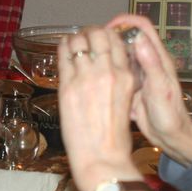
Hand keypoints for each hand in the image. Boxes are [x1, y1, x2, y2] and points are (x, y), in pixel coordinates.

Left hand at [57, 24, 141, 190]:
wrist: (101, 158)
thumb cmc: (116, 137)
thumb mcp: (128, 102)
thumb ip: (121, 81)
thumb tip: (110, 67)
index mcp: (127, 77)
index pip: (118, 41)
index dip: (107, 34)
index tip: (100, 37)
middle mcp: (108, 72)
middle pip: (99, 34)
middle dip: (91, 32)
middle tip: (85, 37)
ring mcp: (87, 78)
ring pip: (79, 41)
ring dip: (76, 38)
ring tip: (73, 43)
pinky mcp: (68, 87)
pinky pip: (63, 55)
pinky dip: (63, 47)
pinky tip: (63, 48)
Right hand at [105, 15, 191, 165]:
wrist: (170, 136)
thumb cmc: (170, 114)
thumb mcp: (160, 88)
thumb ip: (151, 63)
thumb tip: (138, 39)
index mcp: (158, 58)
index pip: (143, 27)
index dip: (125, 22)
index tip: (107, 27)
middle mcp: (149, 61)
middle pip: (129, 37)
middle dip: (111, 35)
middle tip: (93, 42)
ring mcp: (140, 73)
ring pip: (122, 53)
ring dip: (108, 51)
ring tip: (91, 55)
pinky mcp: (132, 85)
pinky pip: (118, 70)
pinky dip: (108, 67)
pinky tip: (96, 73)